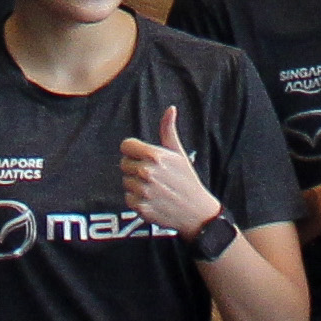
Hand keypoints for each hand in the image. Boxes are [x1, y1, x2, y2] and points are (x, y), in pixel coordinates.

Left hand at [120, 105, 223, 240]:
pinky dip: (137, 199)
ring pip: (126, 181)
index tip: (144, 157)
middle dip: (135, 168)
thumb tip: (170, 108)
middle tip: (153, 175)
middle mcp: (147, 172)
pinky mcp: (141, 207)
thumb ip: (168, 130)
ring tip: (154, 188)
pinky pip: (128, 198)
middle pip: (124, 164)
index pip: (126, 146)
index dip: (134, 151)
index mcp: (155, 156)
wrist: (196, 212)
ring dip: (136, 185)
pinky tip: (152, 199)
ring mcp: (143, 191)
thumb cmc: (187, 180)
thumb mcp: (179, 153)